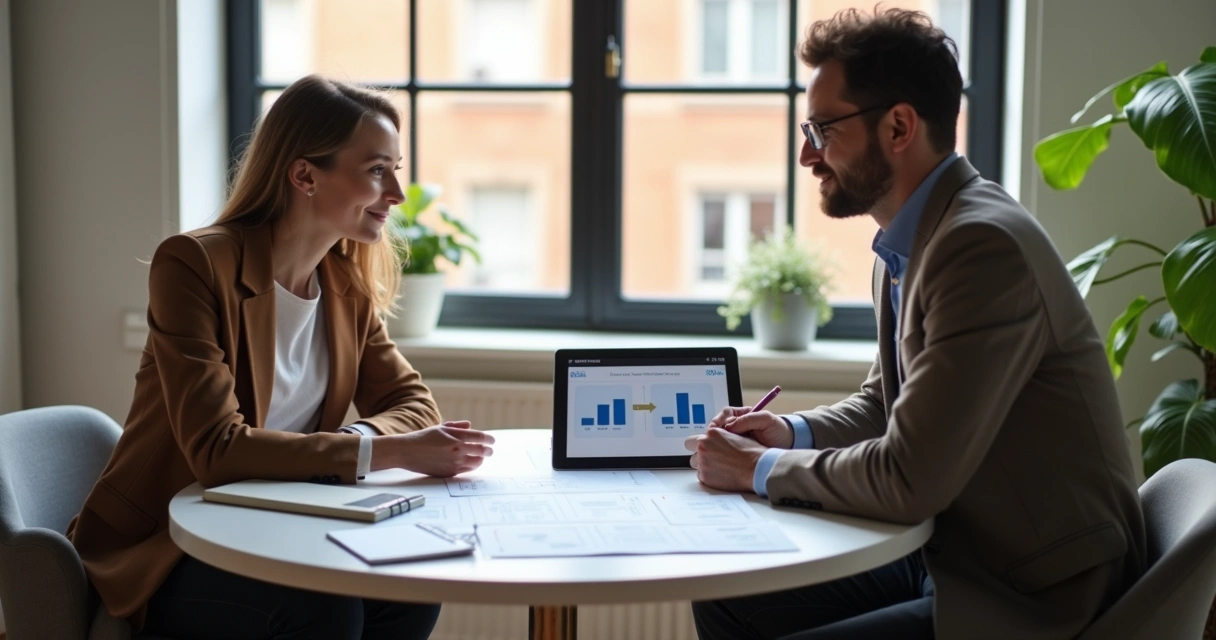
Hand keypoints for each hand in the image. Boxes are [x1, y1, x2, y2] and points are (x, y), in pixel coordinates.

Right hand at [378, 421, 494, 476]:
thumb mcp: (440, 428)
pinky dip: (471, 466)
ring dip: (481, 459)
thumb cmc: (423, 438)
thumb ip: (457, 427)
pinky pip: (466, 470)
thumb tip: (470, 426)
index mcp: (456, 437)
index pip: (480, 437)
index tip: (492, 440)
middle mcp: (457, 450)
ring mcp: (454, 462)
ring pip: (476, 462)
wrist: (407, 452)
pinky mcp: (449, 472)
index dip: (489, 439)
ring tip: (480, 457)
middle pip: (481, 451)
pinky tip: (470, 463)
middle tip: (490, 450)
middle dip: (488, 450)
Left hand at [684, 427, 767, 492]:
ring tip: (719, 467)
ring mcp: (702, 461)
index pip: (697, 437)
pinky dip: (710, 476)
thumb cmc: (751, 452)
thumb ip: (720, 437)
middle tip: (709, 457)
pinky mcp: (704, 476)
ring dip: (704, 464)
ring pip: (696, 463)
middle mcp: (703, 445)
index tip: (709, 448)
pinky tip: (723, 475)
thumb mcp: (735, 435)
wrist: (758, 468)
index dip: (704, 443)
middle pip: (690, 447)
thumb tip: (714, 440)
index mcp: (711, 433)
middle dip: (698, 451)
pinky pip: (702, 476)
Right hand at [709, 406, 793, 448]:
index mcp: (742, 415)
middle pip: (718, 427)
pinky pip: (725, 450)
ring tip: (722, 450)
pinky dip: (723, 453)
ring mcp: (736, 439)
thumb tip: (730, 426)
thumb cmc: (779, 430)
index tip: (719, 428)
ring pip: (719, 440)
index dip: (719, 421)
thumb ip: (748, 419)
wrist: (788, 445)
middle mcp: (736, 426)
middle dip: (715, 433)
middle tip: (718, 440)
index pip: (724, 414)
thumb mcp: (766, 420)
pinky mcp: (737, 451)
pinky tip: (726, 457)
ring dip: (718, 444)